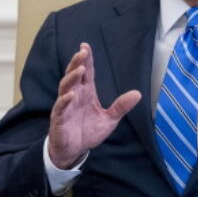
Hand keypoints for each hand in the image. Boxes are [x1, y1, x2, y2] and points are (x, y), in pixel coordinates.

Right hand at [48, 43, 140, 168]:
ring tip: (80, 69)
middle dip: (77, 62)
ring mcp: (65, 105)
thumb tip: (138, 94)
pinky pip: (60, 107)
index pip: (86, 72)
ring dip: (72, 77)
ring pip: (65, 87)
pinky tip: (71, 95)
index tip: (86, 46)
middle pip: (74, 75)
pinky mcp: (59, 118)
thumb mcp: (109, 119)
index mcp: (86, 93)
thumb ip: (121, 106)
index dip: (86, 59)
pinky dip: (65, 100)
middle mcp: (75, 95)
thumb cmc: (88, 132)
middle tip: (82, 51)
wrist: (74, 150)